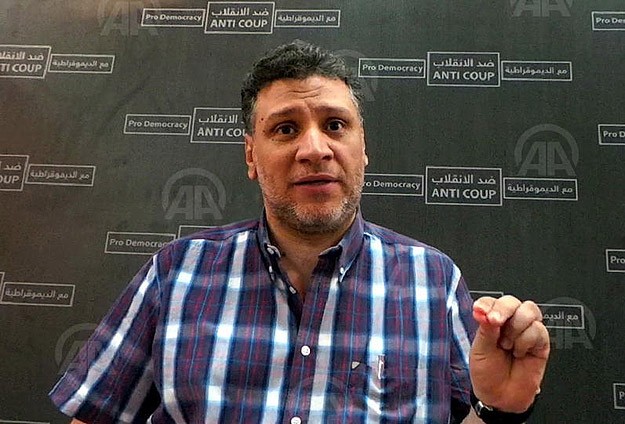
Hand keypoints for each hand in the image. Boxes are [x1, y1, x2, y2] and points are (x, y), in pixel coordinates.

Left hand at [469, 295, 549, 412]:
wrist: (501, 397)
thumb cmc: (488, 373)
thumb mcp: (480, 349)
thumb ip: (485, 329)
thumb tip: (485, 311)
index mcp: (491, 320)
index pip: (491, 301)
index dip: (487, 304)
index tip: (481, 312)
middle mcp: (509, 322)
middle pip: (512, 301)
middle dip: (503, 310)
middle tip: (496, 323)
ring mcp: (526, 330)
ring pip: (529, 310)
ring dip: (515, 328)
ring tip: (507, 346)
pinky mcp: (541, 342)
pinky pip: (538, 330)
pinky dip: (526, 341)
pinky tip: (519, 353)